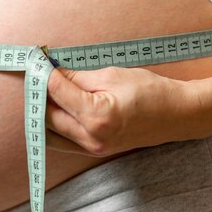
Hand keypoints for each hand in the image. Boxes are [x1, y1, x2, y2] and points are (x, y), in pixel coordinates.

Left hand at [45, 66, 200, 156]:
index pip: (56, 92)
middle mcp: (91, 138)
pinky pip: (62, 140)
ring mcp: (92, 148)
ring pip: (50, 131)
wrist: (176, 115)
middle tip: (38, 72)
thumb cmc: (150, 91)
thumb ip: (77, 77)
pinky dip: (53, 124)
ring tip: (46, 89)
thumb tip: (51, 72)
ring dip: (44, 110)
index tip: (35, 60)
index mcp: (96, 116)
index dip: (43, 73)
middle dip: (39, 92)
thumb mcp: (112, 75)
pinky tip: (56, 106)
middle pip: (48, 114)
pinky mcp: (94, 151)